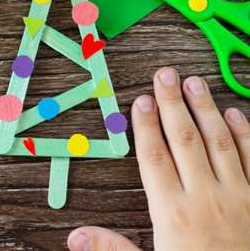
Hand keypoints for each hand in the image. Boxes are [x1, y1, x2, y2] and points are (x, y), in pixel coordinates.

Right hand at [68, 68, 249, 250]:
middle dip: (173, 104)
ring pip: (219, 143)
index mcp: (173, 213)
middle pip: (184, 140)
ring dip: (205, 109)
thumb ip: (113, 248)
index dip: (146, 126)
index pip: (154, 158)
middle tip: (165, 74)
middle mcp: (205, 198)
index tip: (140, 101)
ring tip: (195, 82)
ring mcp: (238, 198)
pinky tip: (233, 114)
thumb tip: (76, 237)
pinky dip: (244, 134)